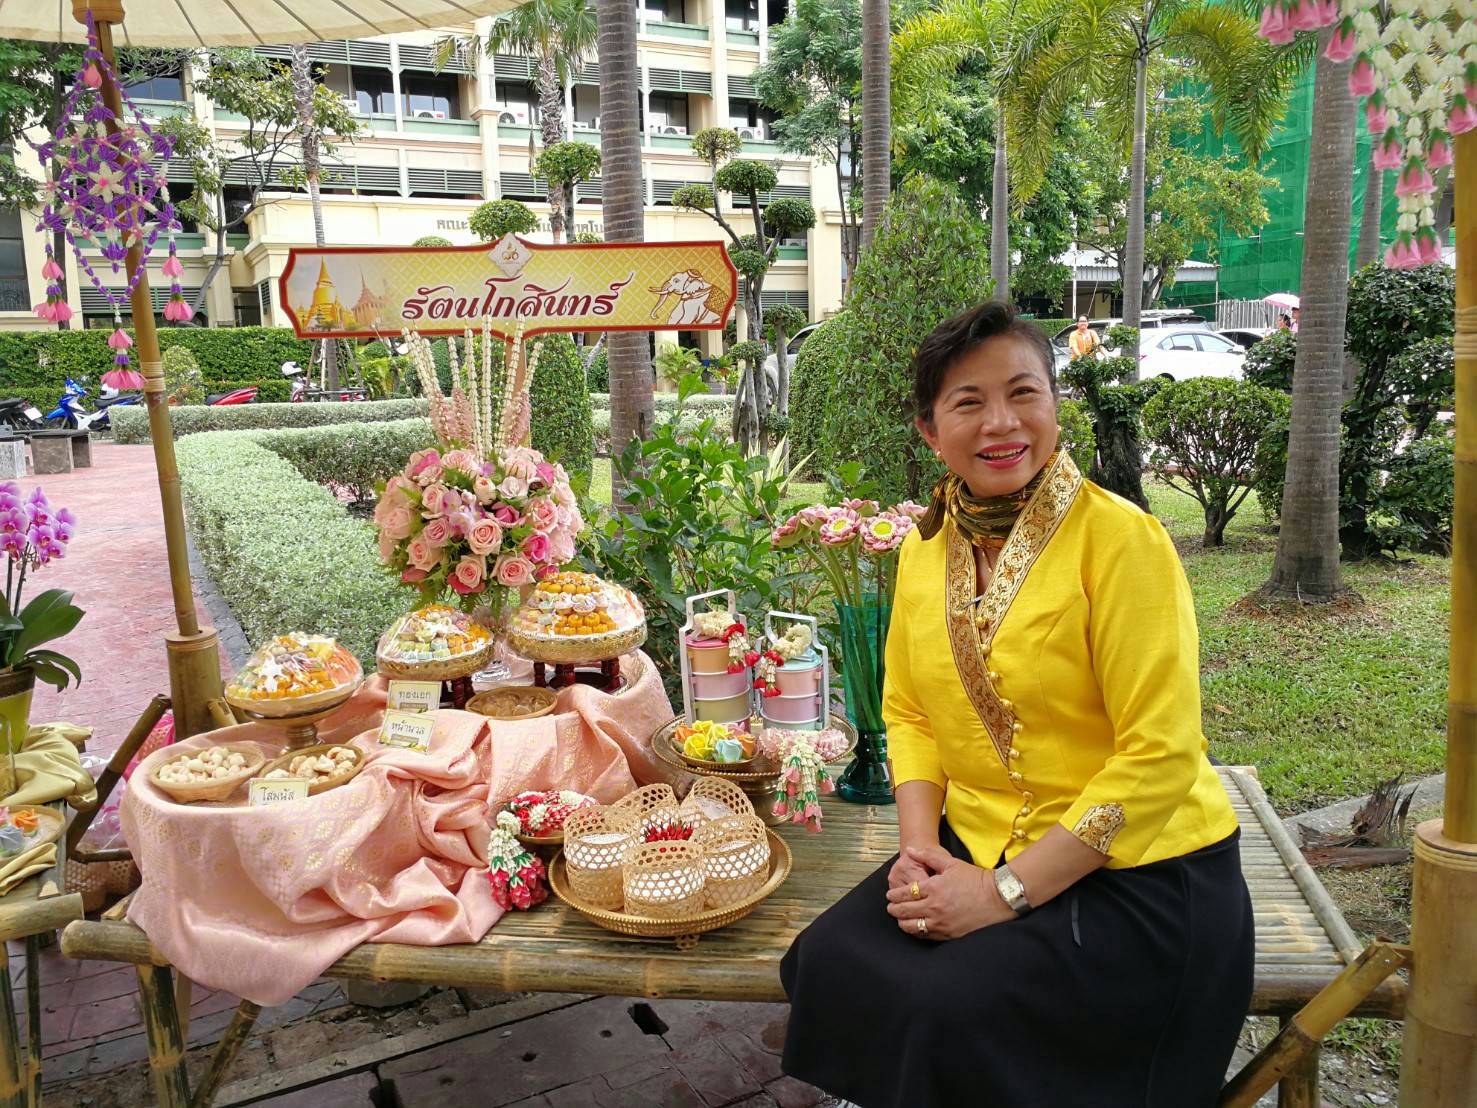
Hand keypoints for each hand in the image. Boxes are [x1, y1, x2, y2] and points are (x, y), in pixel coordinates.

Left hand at [885, 845, 1014, 940]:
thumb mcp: (951, 863)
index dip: (894, 895)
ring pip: (912, 926)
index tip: (890, 895)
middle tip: (890, 907)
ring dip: (902, 922)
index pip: (905, 893)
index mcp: (933, 888)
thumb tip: (910, 850)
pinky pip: (926, 936)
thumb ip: (928, 855)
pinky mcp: (949, 934)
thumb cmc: (975, 879)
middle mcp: (934, 907)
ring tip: (900, 919)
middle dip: (894, 909)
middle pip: (904, 911)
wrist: (998, 898)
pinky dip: (917, 932)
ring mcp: (941, 923)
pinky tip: (915, 928)